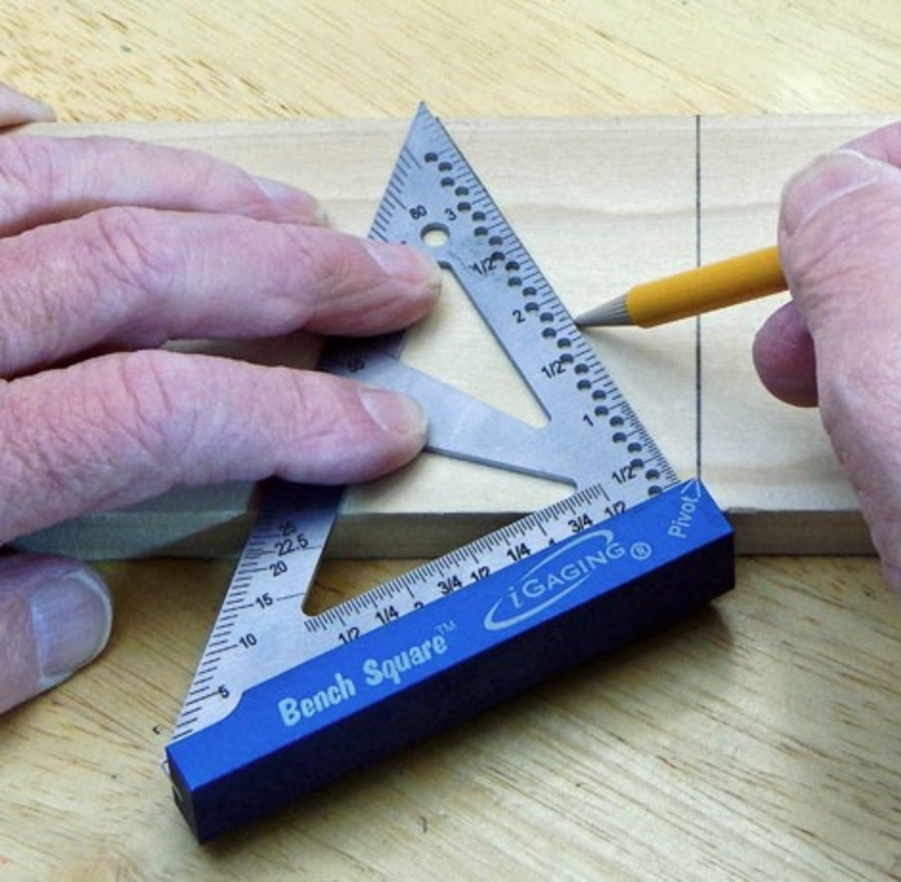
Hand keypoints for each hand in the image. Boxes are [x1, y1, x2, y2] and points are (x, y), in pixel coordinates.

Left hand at [0, 87, 439, 714]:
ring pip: (62, 186)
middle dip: (293, 275)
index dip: (293, 418)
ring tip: (292, 214)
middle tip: (392, 281)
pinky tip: (71, 131)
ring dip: (198, 192)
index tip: (385, 428)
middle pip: (136, 269)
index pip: (156, 413)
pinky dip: (16, 134)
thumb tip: (81, 616)